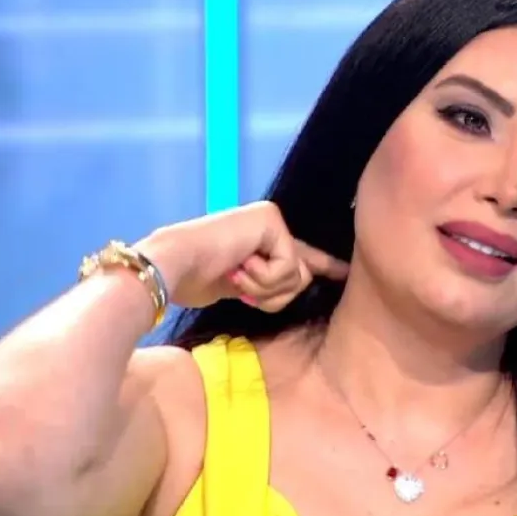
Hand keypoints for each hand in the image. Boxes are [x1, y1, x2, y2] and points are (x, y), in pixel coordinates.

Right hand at [135, 201, 348, 311]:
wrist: (170, 267)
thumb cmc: (195, 280)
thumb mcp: (243, 286)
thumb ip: (269, 283)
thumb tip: (299, 282)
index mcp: (264, 239)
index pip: (302, 257)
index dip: (326, 266)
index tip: (346, 272)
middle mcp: (271, 224)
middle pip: (302, 277)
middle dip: (273, 295)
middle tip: (240, 285)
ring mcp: (272, 219)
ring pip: (297, 276)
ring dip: (264, 288)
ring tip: (235, 274)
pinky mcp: (271, 220)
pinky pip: (287, 269)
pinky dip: (262, 279)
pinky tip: (238, 266)